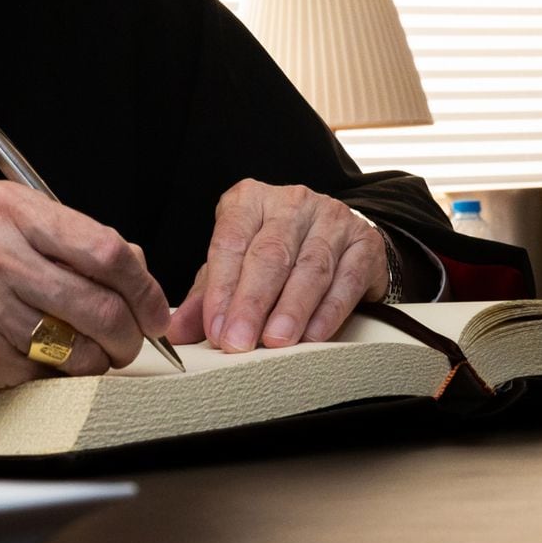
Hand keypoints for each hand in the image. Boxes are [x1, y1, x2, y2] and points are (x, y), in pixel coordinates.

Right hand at [0, 182, 169, 431]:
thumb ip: (63, 240)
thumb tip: (135, 268)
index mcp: (7, 209)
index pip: (105, 248)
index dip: (144, 287)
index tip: (154, 308)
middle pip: (102, 301)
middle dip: (132, 333)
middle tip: (135, 342)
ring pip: (82, 345)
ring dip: (100, 360)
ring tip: (92, 356)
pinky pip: (49, 372)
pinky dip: (60, 376)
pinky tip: (44, 364)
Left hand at [165, 180, 387, 351]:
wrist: (339, 237)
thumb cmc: (278, 252)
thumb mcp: (236, 266)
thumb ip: (207, 296)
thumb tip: (176, 331)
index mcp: (250, 200)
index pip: (230, 242)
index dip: (221, 288)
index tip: (215, 328)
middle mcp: (291, 202)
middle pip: (270, 255)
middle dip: (251, 303)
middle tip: (238, 342)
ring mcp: (332, 218)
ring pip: (310, 267)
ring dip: (291, 310)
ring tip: (275, 342)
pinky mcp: (364, 242)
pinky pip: (346, 279)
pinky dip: (329, 311)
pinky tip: (314, 335)